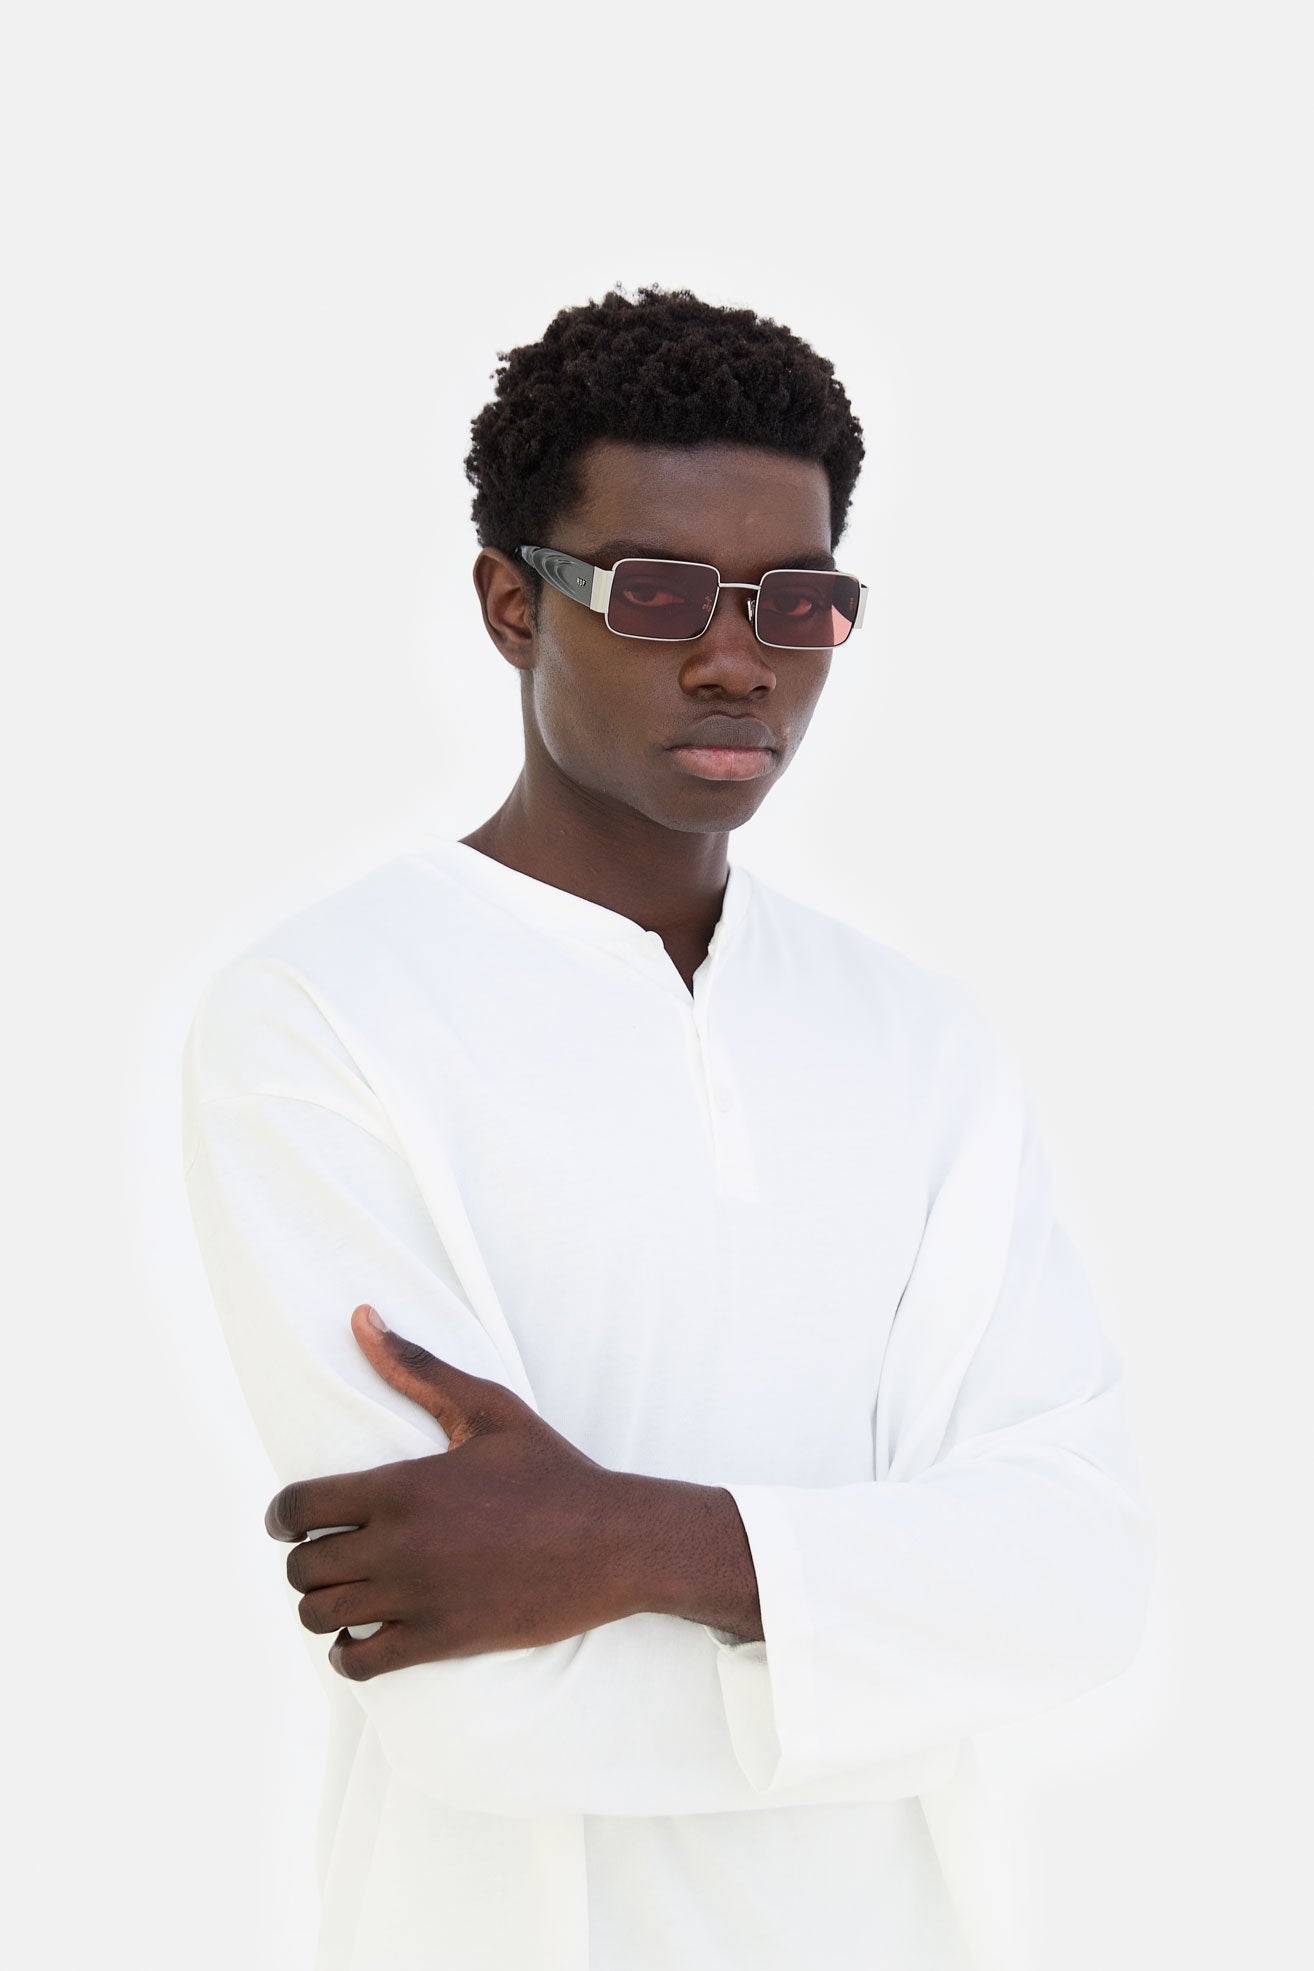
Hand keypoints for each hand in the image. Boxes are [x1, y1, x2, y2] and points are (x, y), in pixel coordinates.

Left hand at [264, 1305, 641, 1681]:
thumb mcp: (488, 1409)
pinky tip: (360, 1639)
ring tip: (341, 1594)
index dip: (281, 1516)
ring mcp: (417, 1598)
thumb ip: (417, 1367)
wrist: (613, 1542)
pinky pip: (361, 1663)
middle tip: (326, 1555)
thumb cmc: (551, 1470)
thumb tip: (360, 1317)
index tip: (289, 1522)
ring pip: (321, 1614)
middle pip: (302, 1566)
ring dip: (320, 1606)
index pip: (297, 1507)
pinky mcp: (440, 1640)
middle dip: (303, 1560)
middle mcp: (398, 1544)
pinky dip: (347, 1655)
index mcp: (401, 1485)